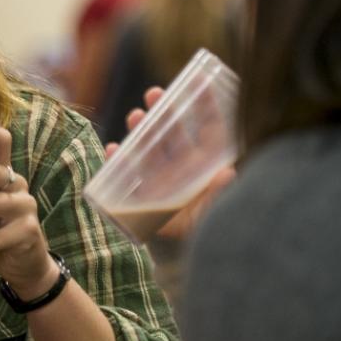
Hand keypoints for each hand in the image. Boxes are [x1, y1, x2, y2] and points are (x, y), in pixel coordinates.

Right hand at [104, 86, 234, 240]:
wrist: (194, 257)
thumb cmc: (212, 230)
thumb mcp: (218, 211)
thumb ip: (222, 193)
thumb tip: (229, 174)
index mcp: (207, 166)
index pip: (208, 130)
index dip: (204, 106)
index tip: (198, 83)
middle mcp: (184, 167)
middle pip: (173, 132)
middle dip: (163, 110)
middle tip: (154, 93)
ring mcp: (162, 179)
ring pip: (149, 146)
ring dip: (140, 130)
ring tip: (134, 118)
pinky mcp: (142, 194)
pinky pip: (126, 174)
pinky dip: (117, 162)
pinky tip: (112, 151)